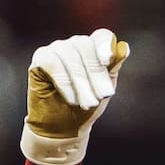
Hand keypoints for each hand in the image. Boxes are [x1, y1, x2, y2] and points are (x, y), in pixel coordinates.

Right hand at [21, 28, 129, 164]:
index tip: (108, 61)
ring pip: (69, 56)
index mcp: (93, 48)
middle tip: (100, 97)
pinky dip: (64, 82)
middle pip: (85, 46)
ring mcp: (56, 49)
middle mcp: (74, 44)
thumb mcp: (104, 89)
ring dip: (80, 82)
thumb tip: (123, 47)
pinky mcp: (40, 59)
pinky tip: (71, 98)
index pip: (101, 36)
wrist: (64, 128)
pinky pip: (52, 63)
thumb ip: (113, 67)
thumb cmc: (86, 107)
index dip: (105, 45)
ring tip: (87, 103)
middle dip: (94, 74)